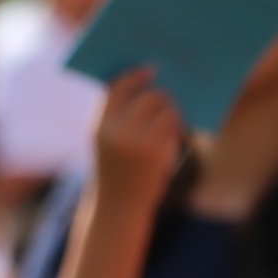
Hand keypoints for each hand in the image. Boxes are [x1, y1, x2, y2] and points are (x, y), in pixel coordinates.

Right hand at [81, 68, 189, 203]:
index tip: (149, 69)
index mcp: (100, 125)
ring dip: (172, 111)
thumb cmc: (114, 172)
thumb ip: (119, 116)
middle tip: (168, 95)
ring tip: (171, 119)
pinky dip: (178, 127)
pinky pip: (174, 126)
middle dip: (161, 94)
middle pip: (148, 96)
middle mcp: (116, 131)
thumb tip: (151, 84)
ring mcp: (136, 141)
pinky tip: (176, 135)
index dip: (135, 76)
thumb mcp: (108, 142)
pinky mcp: (156, 152)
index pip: (117, 88)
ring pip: (165, 109)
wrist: (116, 208)